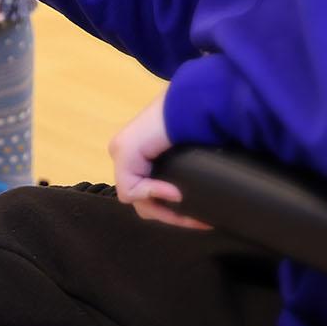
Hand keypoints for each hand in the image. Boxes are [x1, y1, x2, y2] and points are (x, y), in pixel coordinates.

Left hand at [108, 92, 208, 230]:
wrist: (194, 104)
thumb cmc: (201, 125)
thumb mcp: (194, 160)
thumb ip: (187, 179)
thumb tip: (197, 204)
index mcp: (146, 155)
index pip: (152, 196)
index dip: (176, 213)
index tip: (203, 220)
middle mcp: (129, 154)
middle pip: (144, 203)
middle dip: (172, 216)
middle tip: (200, 221)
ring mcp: (122, 153)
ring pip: (138, 201)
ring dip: (166, 210)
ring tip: (192, 213)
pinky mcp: (122, 153)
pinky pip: (131, 190)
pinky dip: (154, 194)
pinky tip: (176, 192)